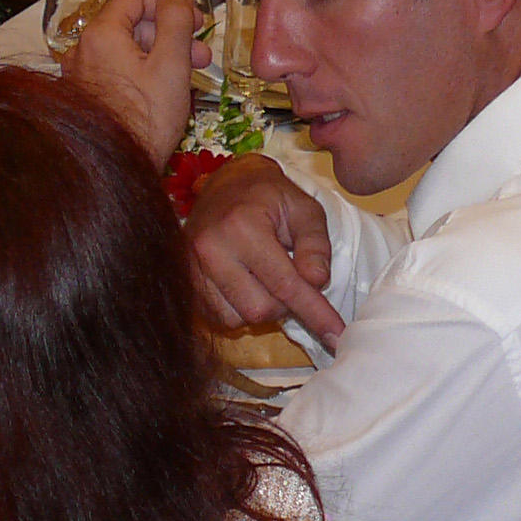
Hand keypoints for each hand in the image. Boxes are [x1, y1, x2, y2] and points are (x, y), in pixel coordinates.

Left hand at [61, 0, 196, 164]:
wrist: (116, 169)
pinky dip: (144, 74)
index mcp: (101, 34)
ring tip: (191, 78)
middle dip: (170, 34)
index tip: (195, 22)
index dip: (168, 3)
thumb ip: (175, 20)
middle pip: (130, 25)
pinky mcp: (87, 98)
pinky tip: (167, 93)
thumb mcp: (171, 64)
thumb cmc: (146, 117)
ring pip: (127, 51)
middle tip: (202, 55)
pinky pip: (118, 73)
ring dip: (161, 56)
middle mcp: (84, 50)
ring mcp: (82, 76)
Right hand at [185, 156, 345, 344]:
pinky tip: (246, 284)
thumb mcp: (305, 210)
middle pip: (259, 310)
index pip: (285, 284)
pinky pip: (218, 317)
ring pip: (236, 319)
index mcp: (242, 227)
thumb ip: (316, 245)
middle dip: (284, 306)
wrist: (224, 184)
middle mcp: (210, 249)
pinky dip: (239, 310)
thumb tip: (316, 282)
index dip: (314, 313)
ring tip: (265, 278)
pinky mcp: (184, 282)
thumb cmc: (270, 196)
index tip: (336, 337)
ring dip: (261, 308)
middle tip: (291, 279)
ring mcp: (190, 267)